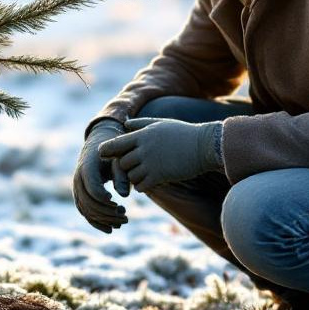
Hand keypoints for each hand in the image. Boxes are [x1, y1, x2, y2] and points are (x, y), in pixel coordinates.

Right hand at [72, 120, 128, 232]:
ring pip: (87, 210)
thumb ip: (121, 176)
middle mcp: (78, 179)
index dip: (104, 199)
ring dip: (105, 219)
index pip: (92, 188)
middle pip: (89, 202)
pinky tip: (111, 229)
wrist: (99, 146)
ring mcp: (77, 189)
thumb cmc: (112, 154)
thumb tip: (124, 195)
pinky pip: (85, 213)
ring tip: (124, 221)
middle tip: (125, 215)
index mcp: (87, 167)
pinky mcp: (80, 197)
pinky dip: (97, 223)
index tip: (120, 204)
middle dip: (107, 212)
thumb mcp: (119, 160)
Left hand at [97, 117, 222, 192]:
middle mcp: (143, 149)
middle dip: (125, 166)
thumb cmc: (183, 133)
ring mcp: (151, 163)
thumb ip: (140, 124)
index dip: (106, 151)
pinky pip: (141, 186)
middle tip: (132, 167)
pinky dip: (142, 186)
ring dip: (134, 177)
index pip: (114, 144)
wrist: (204, 146)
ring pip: (130, 176)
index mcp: (142, 135)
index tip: (104, 155)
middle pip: (121, 163)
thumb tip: (125, 124)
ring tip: (144, 174)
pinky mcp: (160, 176)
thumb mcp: (160, 123)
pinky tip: (149, 181)